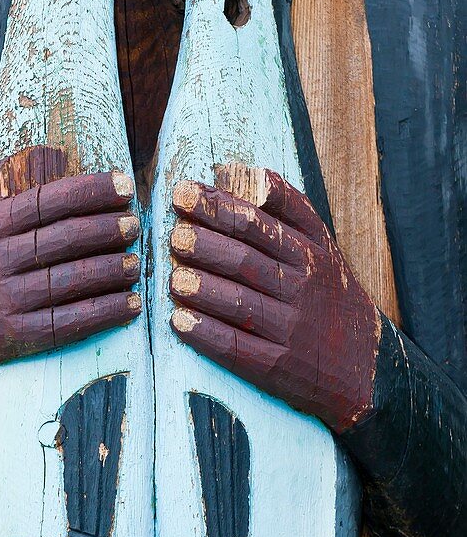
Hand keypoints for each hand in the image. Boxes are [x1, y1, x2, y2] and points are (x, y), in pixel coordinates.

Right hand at [0, 152, 140, 372]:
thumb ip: (6, 176)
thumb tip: (55, 152)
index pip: (49, 201)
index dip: (92, 191)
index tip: (124, 186)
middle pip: (66, 239)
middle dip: (109, 229)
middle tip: (134, 224)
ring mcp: (9, 300)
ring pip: (72, 280)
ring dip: (113, 270)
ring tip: (136, 262)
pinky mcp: (19, 335)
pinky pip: (70, 322)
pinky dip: (106, 313)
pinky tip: (131, 305)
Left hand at [168, 169, 380, 433]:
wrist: (365, 365)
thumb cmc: (329, 296)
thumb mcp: (323, 248)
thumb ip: (287, 210)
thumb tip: (239, 170)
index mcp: (311, 253)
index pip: (259, 223)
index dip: (218, 206)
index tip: (183, 193)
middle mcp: (303, 287)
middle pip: (246, 260)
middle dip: (206, 246)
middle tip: (175, 237)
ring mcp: (291, 329)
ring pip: (240, 303)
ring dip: (202, 289)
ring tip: (172, 278)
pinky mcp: (277, 366)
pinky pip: (237, 347)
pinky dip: (206, 333)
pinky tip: (179, 322)